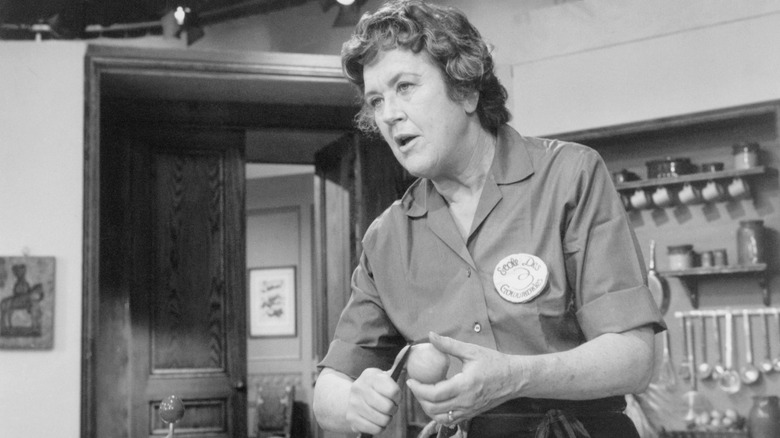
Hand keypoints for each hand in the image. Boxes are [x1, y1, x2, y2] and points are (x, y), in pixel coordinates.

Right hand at [345, 366, 401, 433]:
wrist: (350, 399)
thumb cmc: (376, 388)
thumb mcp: (384, 376)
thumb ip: (398, 366)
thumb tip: (408, 349)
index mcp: (370, 375)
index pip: (393, 391)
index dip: (397, 397)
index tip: (394, 396)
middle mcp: (359, 388)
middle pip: (388, 408)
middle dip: (393, 409)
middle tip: (389, 406)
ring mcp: (353, 404)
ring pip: (383, 420)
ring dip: (386, 419)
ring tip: (382, 413)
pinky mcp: (351, 419)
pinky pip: (375, 429)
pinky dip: (378, 427)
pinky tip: (375, 420)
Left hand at [406, 332, 520, 425]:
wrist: (514, 378)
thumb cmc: (495, 363)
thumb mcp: (472, 350)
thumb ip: (449, 344)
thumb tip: (431, 336)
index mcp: (465, 385)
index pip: (435, 393)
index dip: (419, 389)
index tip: (410, 380)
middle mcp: (466, 402)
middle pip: (434, 408)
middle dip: (419, 398)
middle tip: (414, 385)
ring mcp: (469, 410)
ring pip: (440, 417)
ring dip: (427, 408)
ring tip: (423, 394)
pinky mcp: (471, 414)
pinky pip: (450, 420)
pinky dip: (438, 415)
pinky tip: (435, 402)